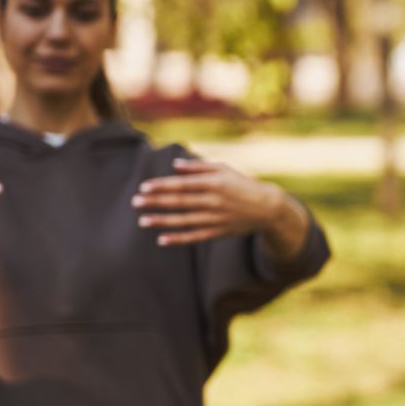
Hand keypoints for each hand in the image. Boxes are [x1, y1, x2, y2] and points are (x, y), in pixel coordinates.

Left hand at [133, 158, 307, 253]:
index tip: (144, 187)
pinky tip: (162, 239)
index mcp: (215, 183)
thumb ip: (199, 167)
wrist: (268, 208)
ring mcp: (217, 218)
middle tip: (135, 202)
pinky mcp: (219, 232)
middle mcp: (214, 201)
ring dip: (162, 221)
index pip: (183, 184)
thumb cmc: (243, 184)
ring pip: (184, 221)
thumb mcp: (225, 169)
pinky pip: (195, 237)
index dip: (162, 186)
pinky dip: (179, 239)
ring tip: (143, 221)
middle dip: (156, 202)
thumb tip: (175, 165)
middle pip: (180, 202)